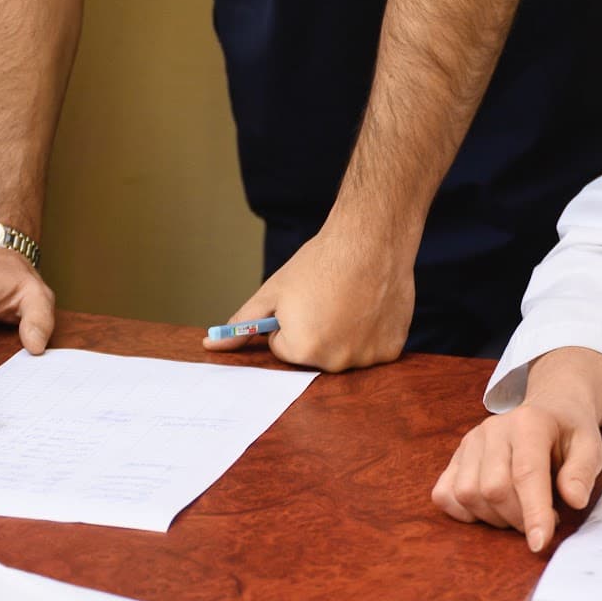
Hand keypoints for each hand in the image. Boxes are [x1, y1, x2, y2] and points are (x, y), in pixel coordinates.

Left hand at [204, 227, 414, 370]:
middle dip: (315, 332)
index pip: (283, 348)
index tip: (304, 300)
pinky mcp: (391, 350)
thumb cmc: (319, 263)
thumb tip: (210, 344)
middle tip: (327, 299)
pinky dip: (370, 332)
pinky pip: (371, 349)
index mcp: (302, 348)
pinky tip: (370, 306)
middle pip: (314, 356)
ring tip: (351, 301)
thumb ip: (241, 323)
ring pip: (343, 353)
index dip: (290, 321)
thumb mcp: (272, 291)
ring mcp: (367, 358)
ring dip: (344, 334)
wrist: (371, 239)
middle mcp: (335, 361)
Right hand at [432, 398, 601, 552]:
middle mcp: (493, 429)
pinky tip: (490, 510)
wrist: (549, 411)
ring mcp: (470, 442)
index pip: (526, 472)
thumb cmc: (568, 434)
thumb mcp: (589, 446)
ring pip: (467, 494)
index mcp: (529, 423)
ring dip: (494, 518)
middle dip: (519, 519)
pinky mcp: (456, 457)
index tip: (539, 543)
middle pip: (493, 489)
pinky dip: (464, 513)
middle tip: (542, 520)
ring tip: (519, 512)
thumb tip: (574, 500)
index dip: (533, 512)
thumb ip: (582, 472)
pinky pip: (444, 494)